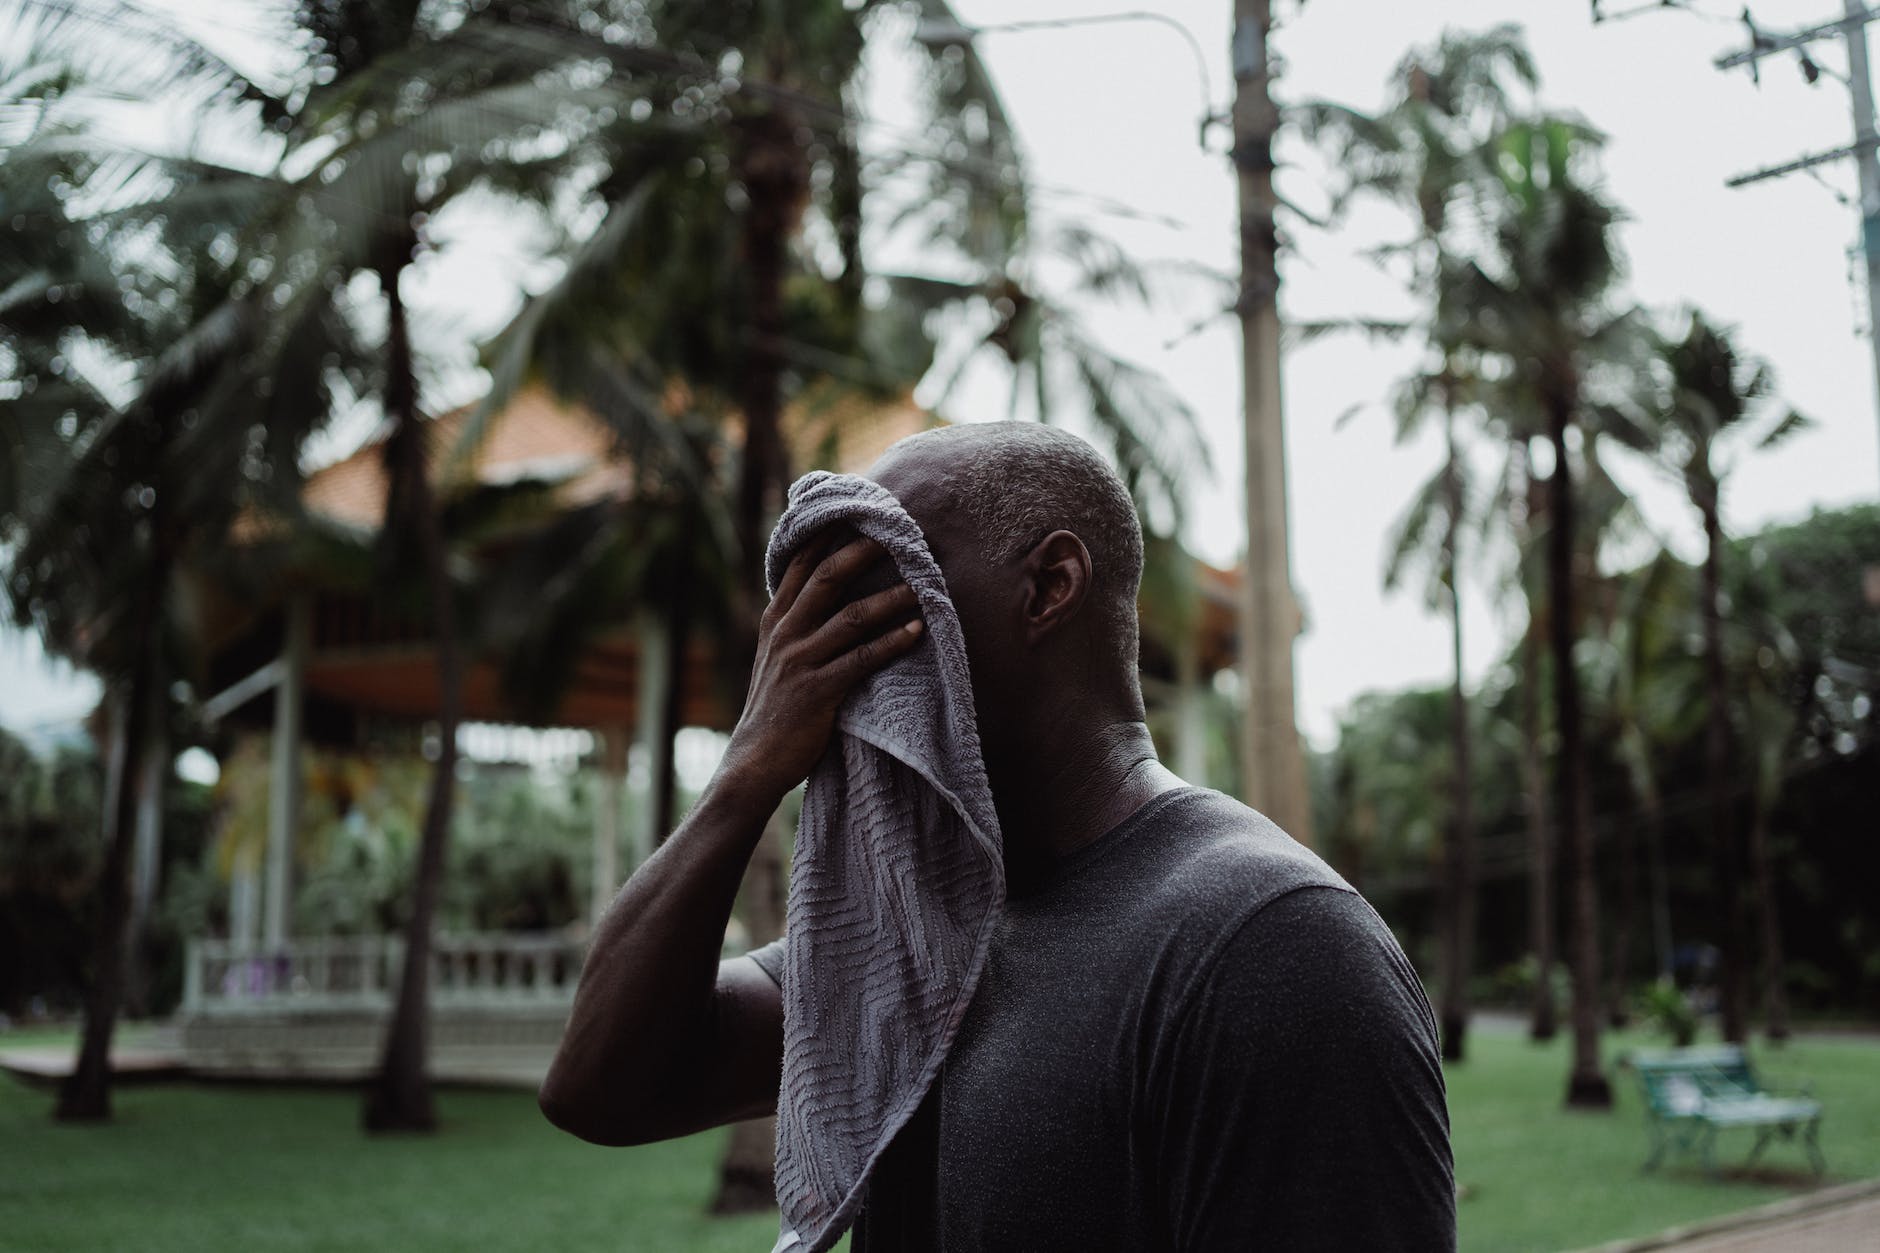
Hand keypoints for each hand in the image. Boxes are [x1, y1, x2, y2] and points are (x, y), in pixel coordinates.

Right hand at [720, 534, 924, 801]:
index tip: (859, 512)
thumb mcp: (775, 659)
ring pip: (852, 616)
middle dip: (863, 552)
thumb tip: (823, 598)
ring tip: (922, 587)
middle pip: (826, 577)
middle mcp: (785, 633)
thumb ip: (795, 627)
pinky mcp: (818, 690)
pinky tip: (918, 631)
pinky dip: (893, 642)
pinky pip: (863, 659)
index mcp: (775, 621)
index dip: (830, 535)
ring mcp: (800, 660)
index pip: (801, 563)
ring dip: (891, 598)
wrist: (753, 763)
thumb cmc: (774, 711)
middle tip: (897, 535)